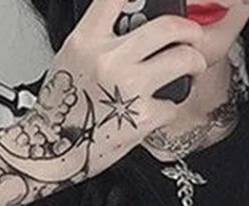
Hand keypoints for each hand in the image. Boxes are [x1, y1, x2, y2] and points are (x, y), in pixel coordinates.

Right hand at [0, 0, 207, 184]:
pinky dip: (170, 107)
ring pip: (182, 59)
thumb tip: (128, 21)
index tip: (162, 0)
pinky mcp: (142, 118)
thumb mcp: (71, 57)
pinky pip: (173, 103)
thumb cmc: (62, 108)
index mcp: (87, 39)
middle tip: (193, 38)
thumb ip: (98, 37)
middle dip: (190, 30)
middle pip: (166, 26)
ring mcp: (128, 88)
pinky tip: (158, 109)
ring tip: (192, 69)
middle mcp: (109, 59)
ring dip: (195, 63)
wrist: (53, 149)